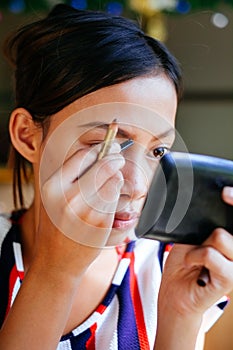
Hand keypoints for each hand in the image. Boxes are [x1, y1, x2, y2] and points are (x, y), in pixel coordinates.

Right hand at [35, 142, 124, 276]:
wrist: (57, 260)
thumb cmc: (58, 226)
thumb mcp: (54, 198)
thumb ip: (72, 176)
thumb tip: (99, 152)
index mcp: (53, 187)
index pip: (82, 156)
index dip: (100, 147)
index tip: (110, 145)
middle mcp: (68, 197)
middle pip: (103, 165)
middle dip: (115, 158)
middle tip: (119, 158)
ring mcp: (86, 211)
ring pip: (113, 181)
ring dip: (117, 179)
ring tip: (112, 183)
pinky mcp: (101, 222)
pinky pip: (116, 199)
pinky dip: (118, 196)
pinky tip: (110, 200)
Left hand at [159, 186, 232, 317]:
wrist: (175, 293)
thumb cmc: (184, 263)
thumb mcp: (192, 237)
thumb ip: (203, 225)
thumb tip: (205, 203)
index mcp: (230, 238)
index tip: (227, 190)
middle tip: (225, 194)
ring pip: (221, 236)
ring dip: (200, 243)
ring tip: (194, 255)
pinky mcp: (229, 279)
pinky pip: (210, 254)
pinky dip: (194, 256)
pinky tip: (191, 264)